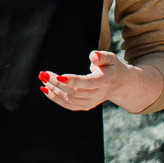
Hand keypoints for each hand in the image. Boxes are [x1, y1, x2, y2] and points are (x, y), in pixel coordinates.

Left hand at [40, 51, 159, 112]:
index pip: (87, 83)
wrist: (121, 85)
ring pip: (70, 100)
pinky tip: (46, 89)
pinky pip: (68, 105)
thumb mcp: (111, 58)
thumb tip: (93, 56)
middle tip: (43, 73)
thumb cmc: (112, 67)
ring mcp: (92, 102)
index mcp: (104, 81)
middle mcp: (98, 94)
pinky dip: (55, 98)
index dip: (73, 80)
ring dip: (53, 90)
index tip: (59, 75)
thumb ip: (101, 56)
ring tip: (42, 79)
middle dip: (57, 83)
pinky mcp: (86, 106)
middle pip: (75, 92)